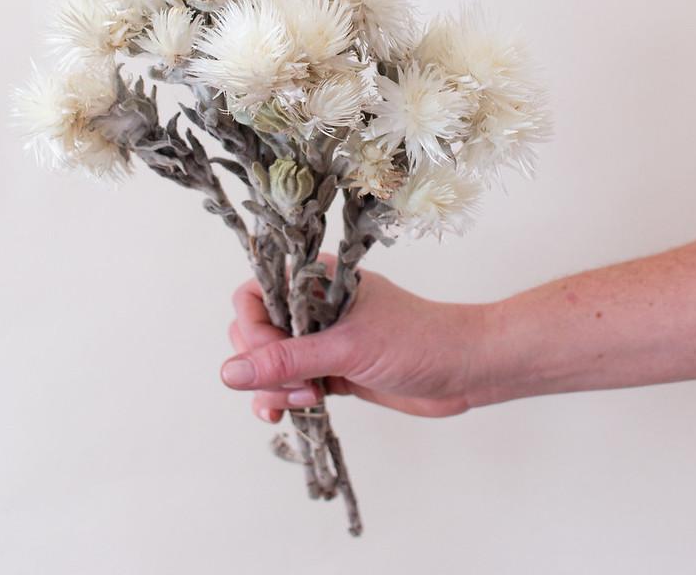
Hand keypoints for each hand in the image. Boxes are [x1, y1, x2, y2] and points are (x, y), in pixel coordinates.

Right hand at [221, 255, 487, 422]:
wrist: (465, 370)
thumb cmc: (417, 341)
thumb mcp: (347, 348)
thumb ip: (287, 359)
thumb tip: (230, 372)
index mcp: (316, 280)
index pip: (255, 294)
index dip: (252, 327)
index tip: (269, 357)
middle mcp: (314, 307)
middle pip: (256, 331)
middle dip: (265, 363)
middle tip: (297, 382)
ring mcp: (322, 340)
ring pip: (271, 362)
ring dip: (273, 387)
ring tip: (304, 400)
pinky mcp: (331, 370)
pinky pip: (290, 383)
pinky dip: (282, 399)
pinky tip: (284, 415)